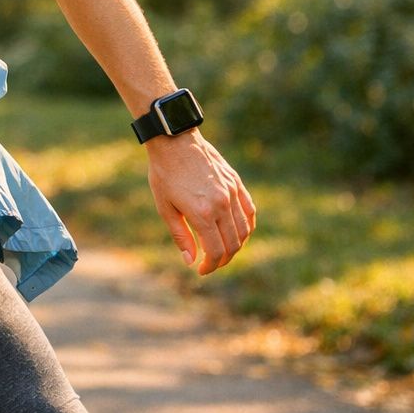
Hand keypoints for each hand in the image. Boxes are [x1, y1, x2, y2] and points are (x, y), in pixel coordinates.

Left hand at [145, 129, 256, 275]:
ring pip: (244, 230)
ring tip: (222, 250)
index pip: (216, 250)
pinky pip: (249, 211)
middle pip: (232, 244)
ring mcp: (232, 193)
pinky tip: (237, 233)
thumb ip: (180, 236)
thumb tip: (190, 261)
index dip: (211, 266)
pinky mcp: (236, 183)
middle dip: (222, 259)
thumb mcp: (165, 207)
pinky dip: (246, 227)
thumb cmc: (164, 174)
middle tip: (210, 263)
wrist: (174, 142)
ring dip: (235, 246)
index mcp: (202, 213)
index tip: (201, 270)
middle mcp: (222, 205)